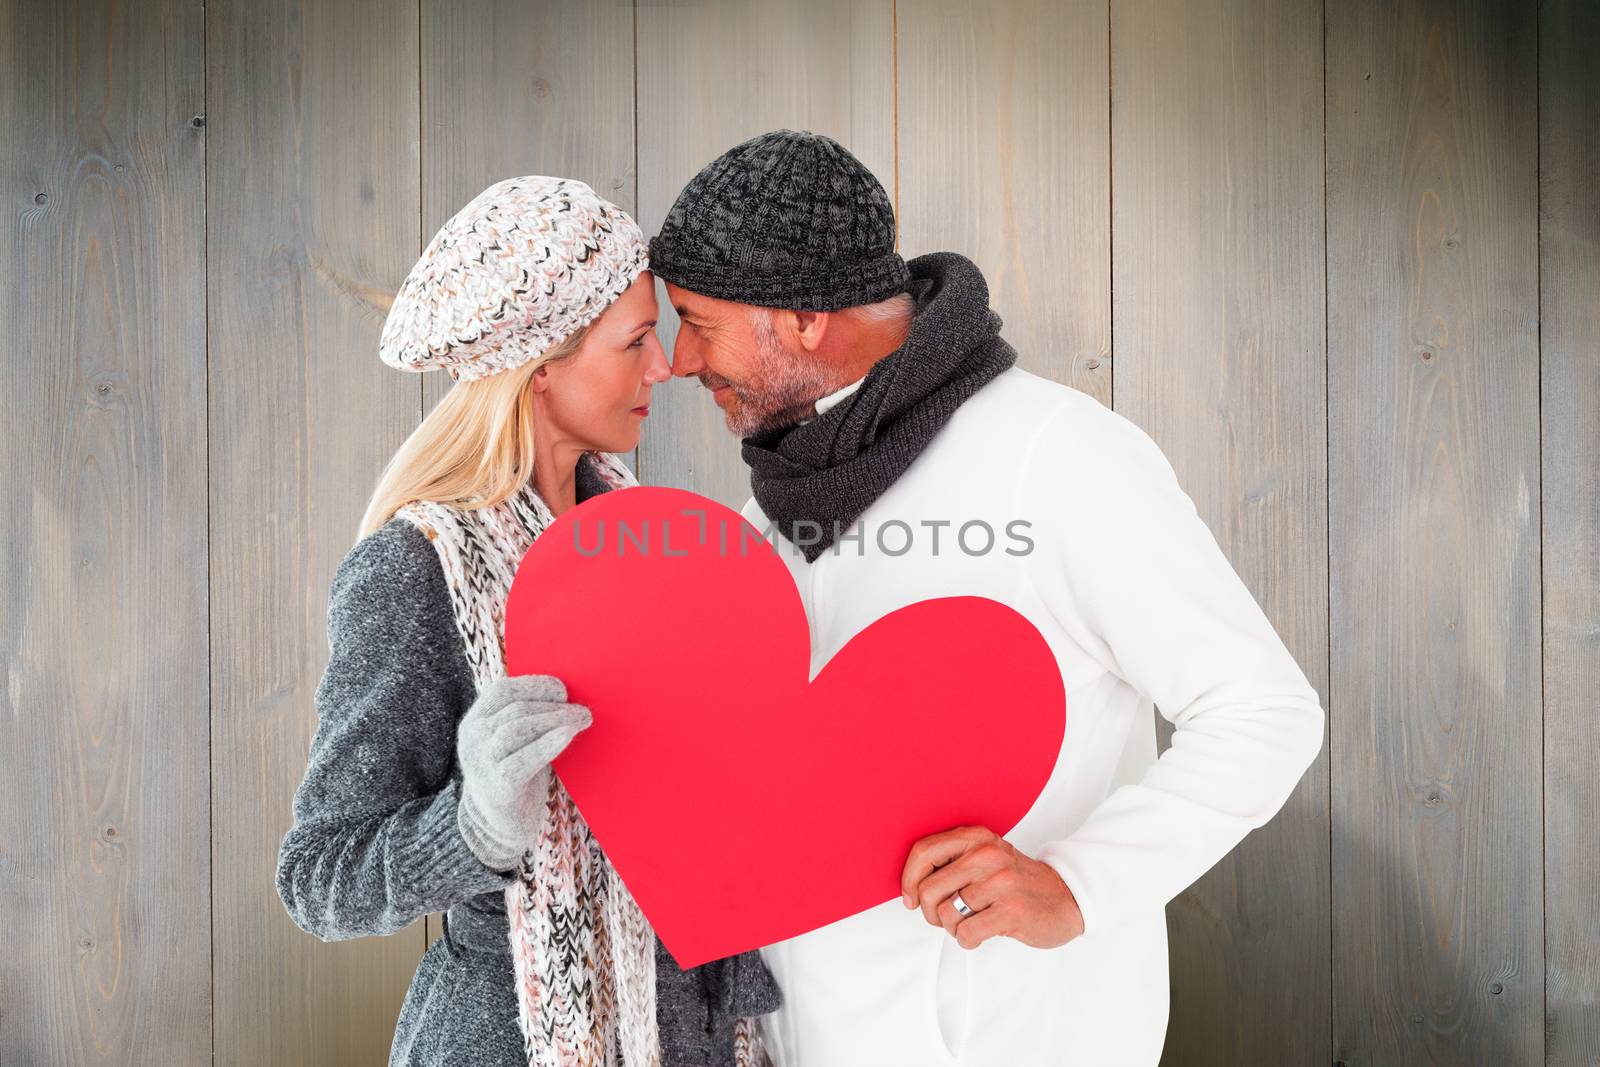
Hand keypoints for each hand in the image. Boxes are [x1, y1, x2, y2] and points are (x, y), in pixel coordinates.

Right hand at [455, 673, 591, 871]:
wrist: (498, 829)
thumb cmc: (513, 776)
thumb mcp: (512, 743)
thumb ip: (526, 719)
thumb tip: (566, 695)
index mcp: (474, 723)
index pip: (502, 690)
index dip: (535, 684)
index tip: (562, 690)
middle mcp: (473, 740)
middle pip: (516, 710)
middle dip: (553, 706)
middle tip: (582, 710)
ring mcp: (483, 764)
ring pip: (519, 729)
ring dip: (556, 720)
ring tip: (583, 719)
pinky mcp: (499, 787)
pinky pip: (525, 759)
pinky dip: (549, 743)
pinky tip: (569, 734)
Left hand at [899, 825, 1084, 949]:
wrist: (1066, 897)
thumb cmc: (1016, 882)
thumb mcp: (985, 858)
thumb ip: (952, 862)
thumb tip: (909, 886)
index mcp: (976, 838)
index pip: (923, 852)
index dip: (908, 880)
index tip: (910, 899)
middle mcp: (987, 854)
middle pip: (928, 889)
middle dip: (930, 912)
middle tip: (947, 918)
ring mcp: (1000, 882)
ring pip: (946, 914)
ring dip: (952, 927)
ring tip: (970, 922)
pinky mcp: (1012, 910)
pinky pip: (966, 933)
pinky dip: (967, 940)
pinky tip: (981, 933)